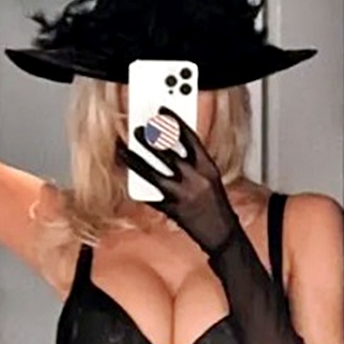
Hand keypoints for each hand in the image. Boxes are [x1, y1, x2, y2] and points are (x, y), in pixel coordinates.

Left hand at [115, 107, 240, 255]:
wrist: (221, 233)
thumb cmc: (216, 204)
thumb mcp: (210, 177)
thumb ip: (193, 160)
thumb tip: (172, 144)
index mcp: (208, 168)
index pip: (190, 138)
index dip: (175, 121)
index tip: (162, 111)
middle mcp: (195, 179)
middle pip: (168, 154)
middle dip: (150, 139)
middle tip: (137, 128)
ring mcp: (182, 196)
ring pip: (153, 174)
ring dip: (136, 160)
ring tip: (123, 149)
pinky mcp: (172, 210)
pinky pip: (152, 196)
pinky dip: (140, 187)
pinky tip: (129, 177)